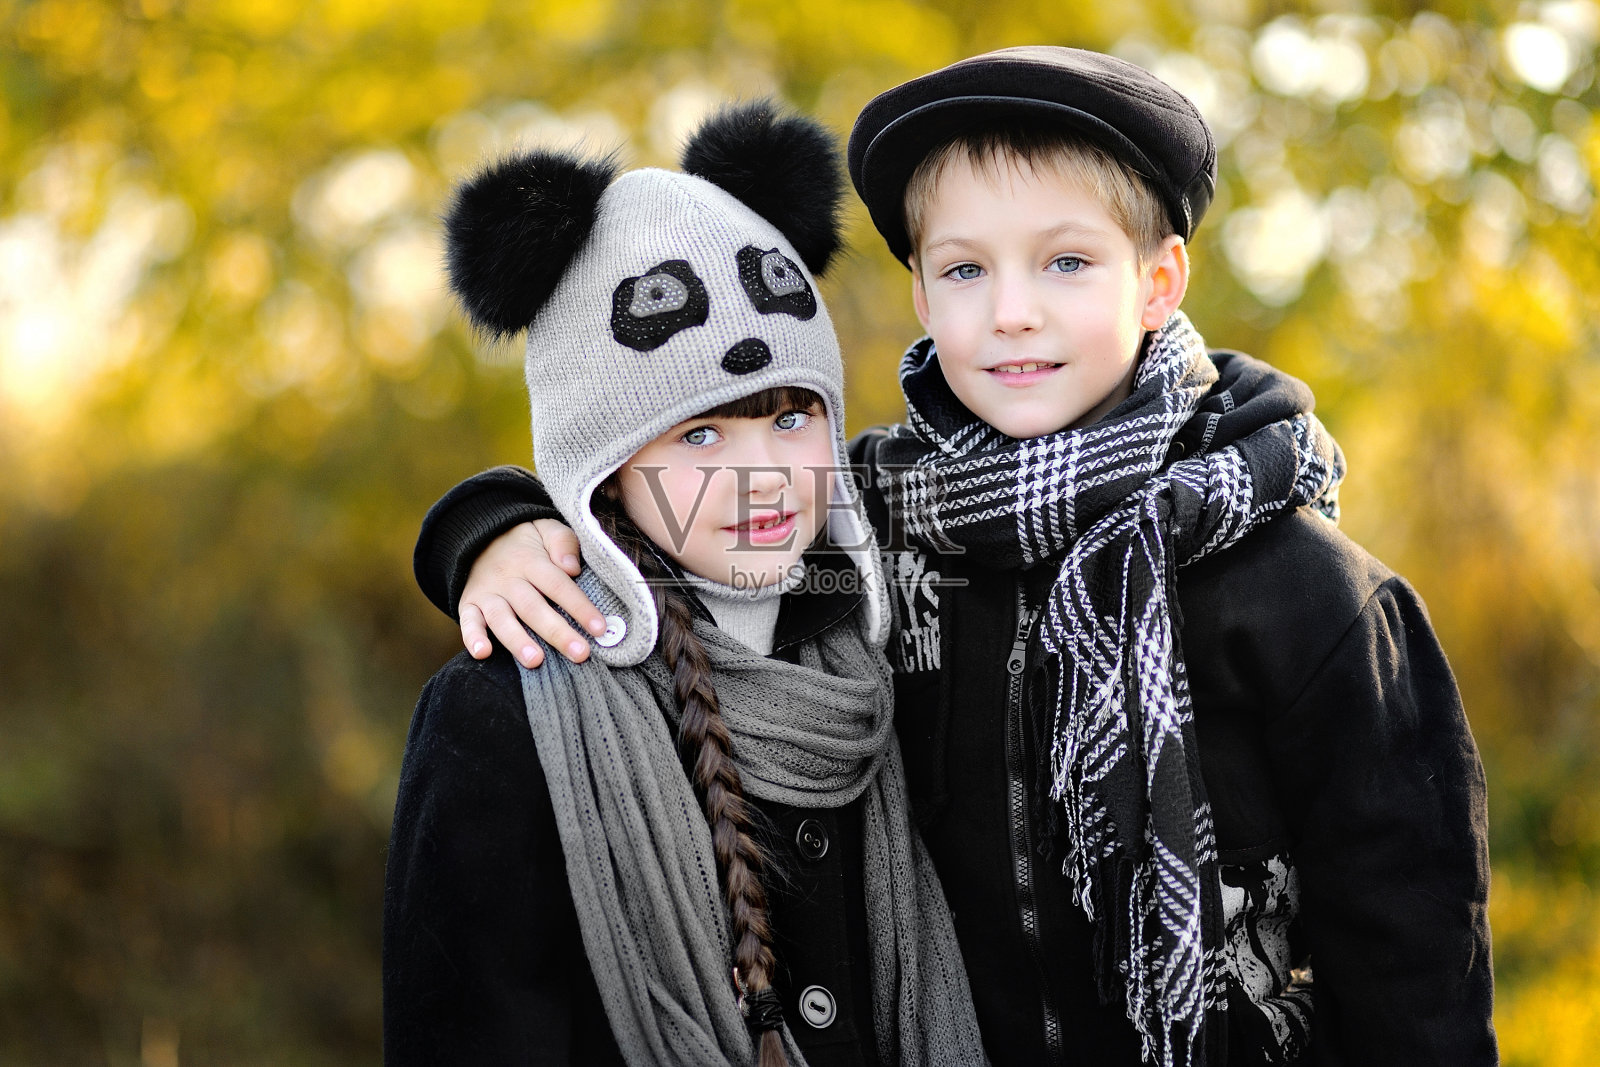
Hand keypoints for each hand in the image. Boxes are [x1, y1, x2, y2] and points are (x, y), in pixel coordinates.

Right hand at [458, 520, 605, 666]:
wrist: (480, 535)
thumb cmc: (526, 541)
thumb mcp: (547, 529)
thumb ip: (563, 542)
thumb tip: (571, 568)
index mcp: (532, 561)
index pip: (559, 585)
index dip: (580, 607)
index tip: (600, 628)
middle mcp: (508, 579)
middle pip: (534, 608)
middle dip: (557, 632)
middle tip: (580, 654)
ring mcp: (487, 593)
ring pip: (502, 619)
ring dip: (517, 640)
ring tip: (535, 660)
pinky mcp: (469, 604)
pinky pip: (467, 621)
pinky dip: (472, 638)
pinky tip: (483, 653)